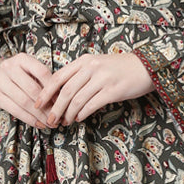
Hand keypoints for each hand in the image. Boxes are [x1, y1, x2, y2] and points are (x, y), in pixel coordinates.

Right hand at [0, 52, 56, 127]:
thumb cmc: (16, 74)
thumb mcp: (28, 69)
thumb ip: (42, 79)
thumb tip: (61, 98)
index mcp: (22, 59)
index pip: (42, 72)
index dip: (53, 88)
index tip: (61, 100)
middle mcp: (9, 68)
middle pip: (33, 89)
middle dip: (48, 106)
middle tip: (58, 117)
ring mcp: (0, 82)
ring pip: (24, 102)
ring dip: (40, 115)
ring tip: (50, 123)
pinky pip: (15, 110)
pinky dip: (29, 119)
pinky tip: (38, 124)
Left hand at [33, 51, 153, 125]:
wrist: (145, 67)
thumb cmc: (120, 68)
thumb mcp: (97, 64)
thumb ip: (81, 74)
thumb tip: (62, 94)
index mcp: (84, 60)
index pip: (58, 77)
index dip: (46, 92)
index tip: (37, 104)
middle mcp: (91, 68)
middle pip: (65, 91)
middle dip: (54, 108)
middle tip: (49, 120)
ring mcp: (102, 79)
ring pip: (77, 100)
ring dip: (67, 114)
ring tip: (64, 122)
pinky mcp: (112, 91)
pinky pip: (91, 105)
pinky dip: (82, 114)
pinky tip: (78, 119)